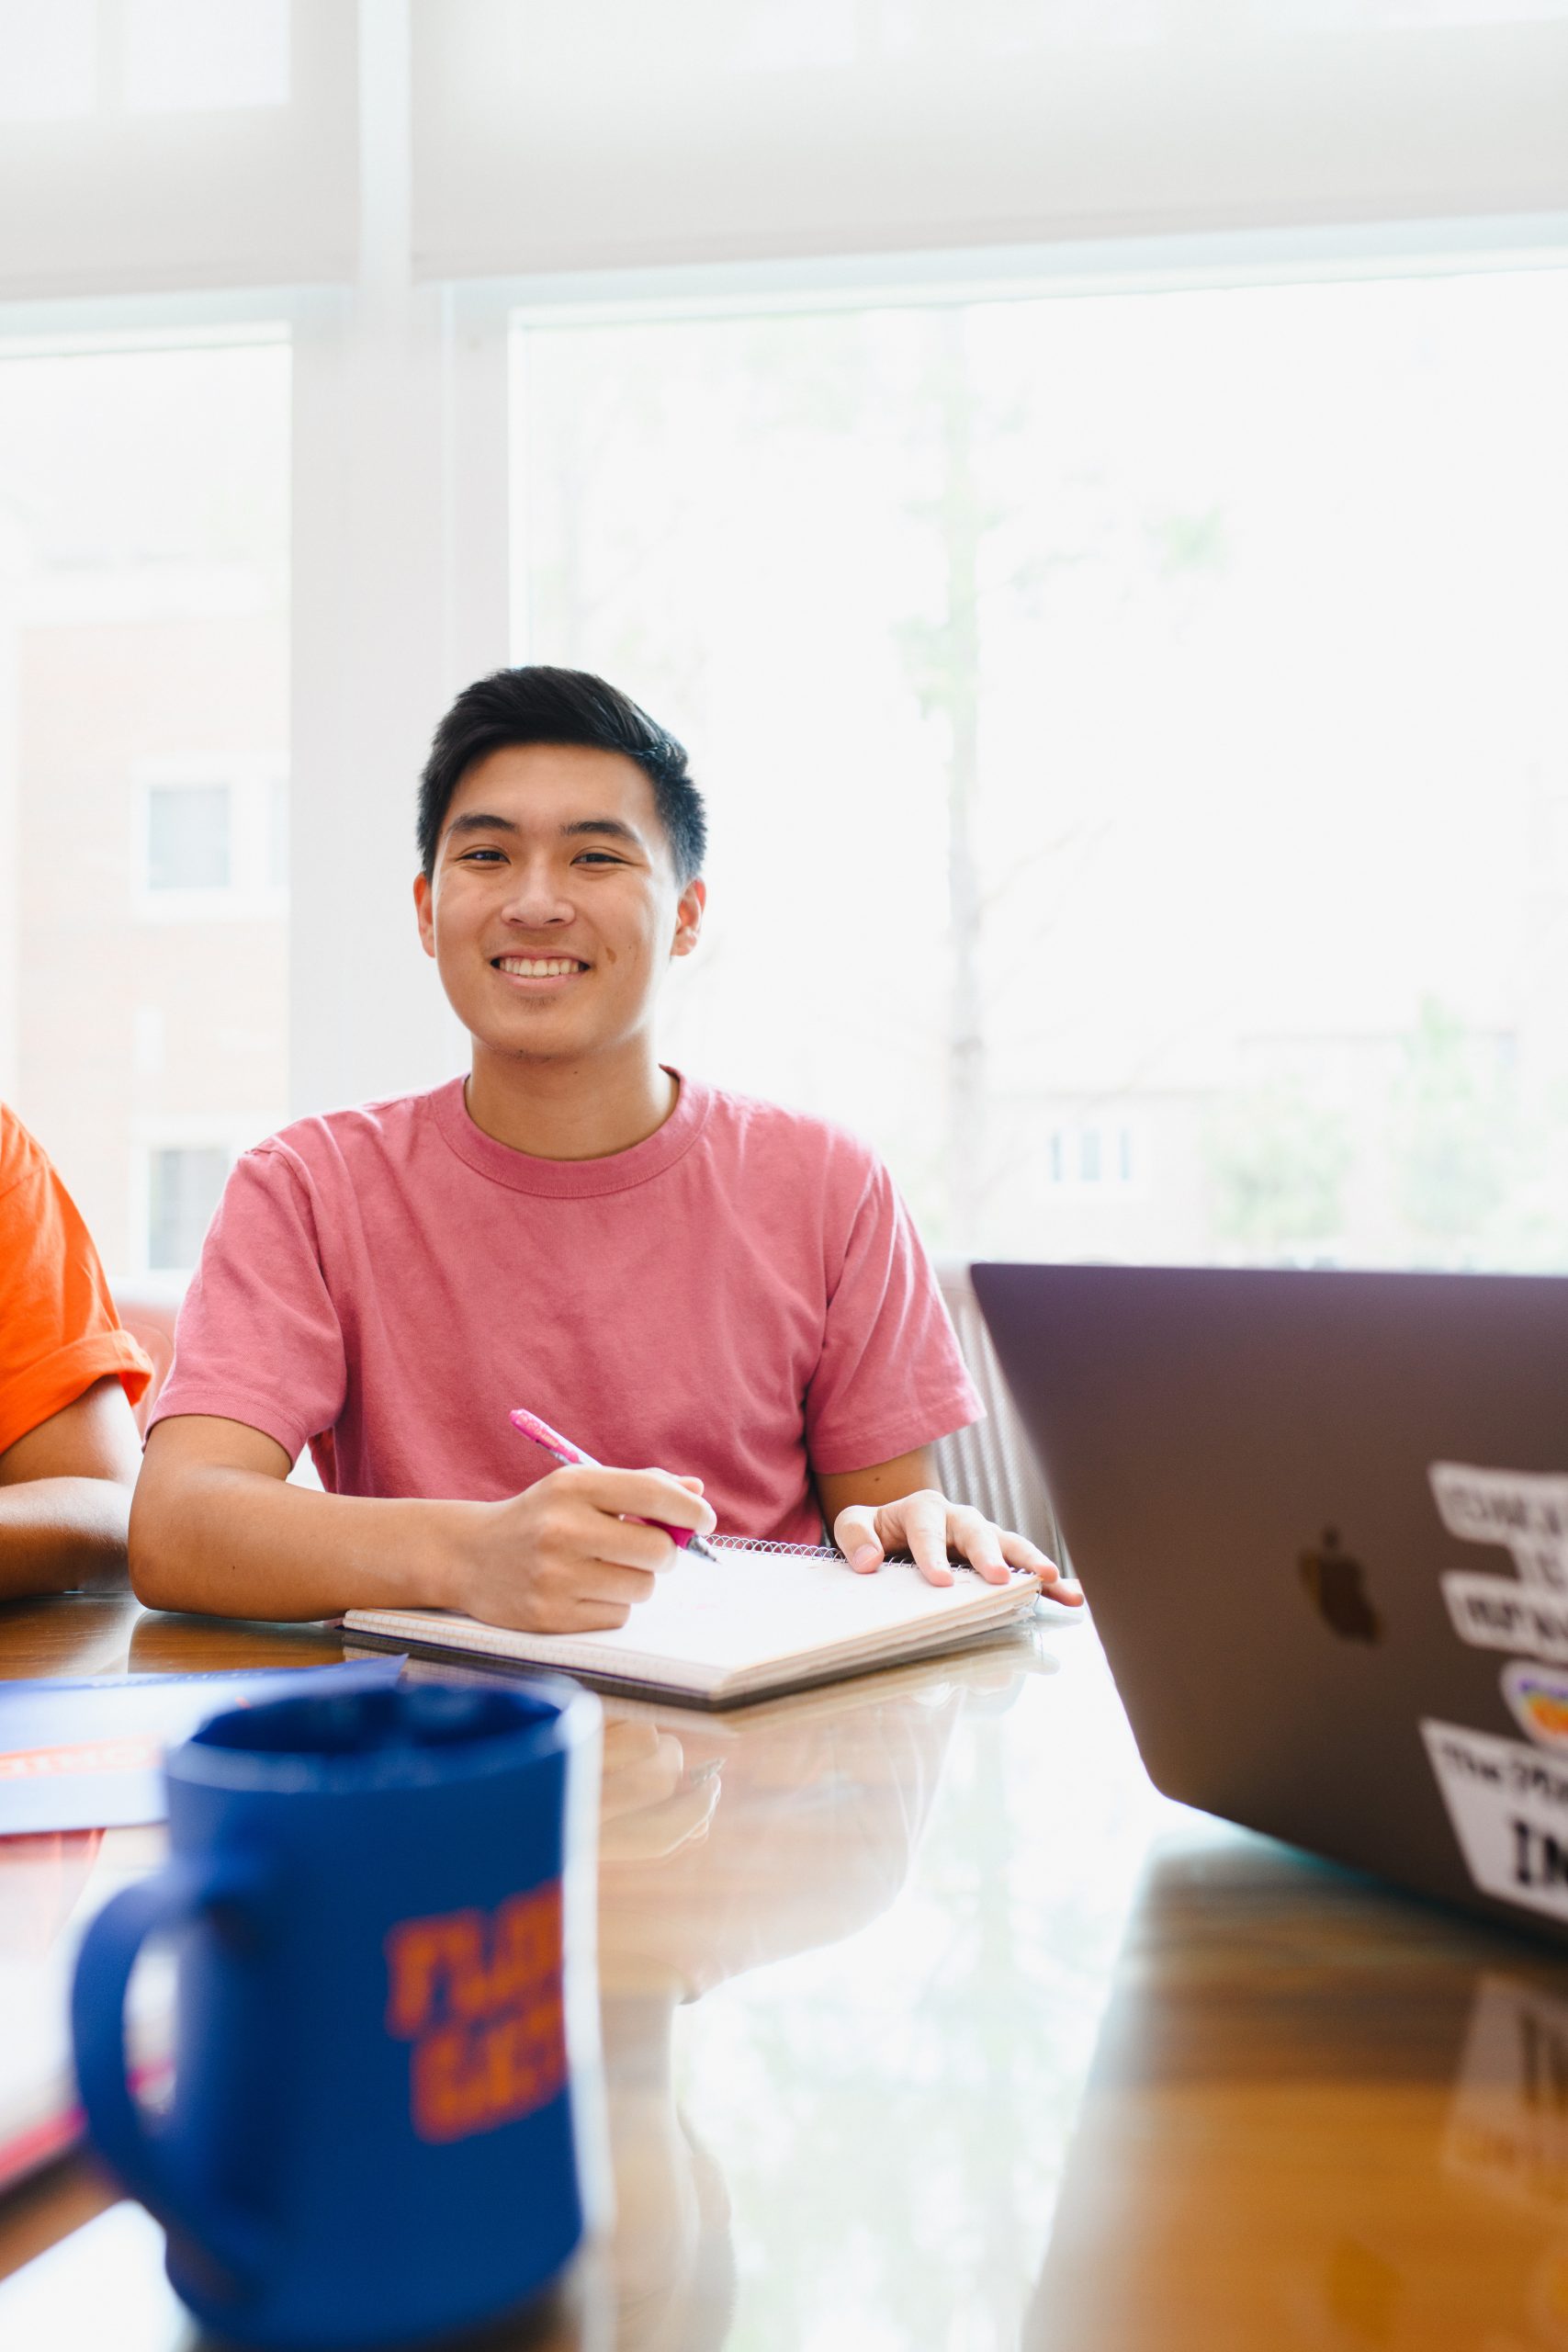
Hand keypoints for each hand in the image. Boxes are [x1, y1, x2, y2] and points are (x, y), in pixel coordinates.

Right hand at [454, 1465, 715, 1633]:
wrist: (470, 1555)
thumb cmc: (540, 1517)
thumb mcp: (579, 1488)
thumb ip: (638, 1485)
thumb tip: (695, 1490)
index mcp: (572, 1487)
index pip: (652, 1494)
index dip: (689, 1509)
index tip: (704, 1520)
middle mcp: (562, 1529)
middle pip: (657, 1549)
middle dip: (665, 1552)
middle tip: (651, 1550)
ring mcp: (554, 1577)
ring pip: (642, 1588)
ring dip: (638, 1581)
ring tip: (608, 1569)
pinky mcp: (550, 1617)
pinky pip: (617, 1616)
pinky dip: (613, 1605)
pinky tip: (584, 1591)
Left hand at [830, 1487, 1083, 1602]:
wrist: (893, 1532)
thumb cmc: (877, 1531)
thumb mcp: (856, 1525)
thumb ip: (857, 1538)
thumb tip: (869, 1562)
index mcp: (923, 1509)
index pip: (927, 1528)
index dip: (932, 1553)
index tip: (939, 1581)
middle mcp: (959, 1519)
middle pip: (977, 1531)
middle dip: (989, 1554)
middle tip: (998, 1578)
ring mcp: (983, 1538)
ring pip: (1010, 1545)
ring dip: (1031, 1563)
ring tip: (1052, 1580)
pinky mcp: (998, 1558)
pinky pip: (1026, 1567)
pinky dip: (1049, 1581)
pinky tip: (1072, 1595)